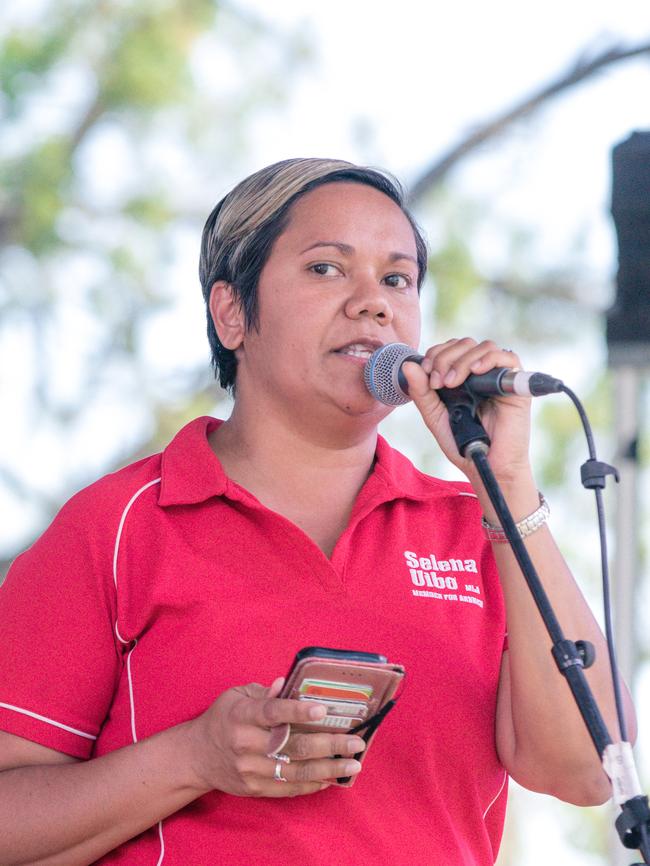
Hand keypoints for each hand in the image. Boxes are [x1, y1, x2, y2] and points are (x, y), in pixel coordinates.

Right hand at [185, 678, 364, 796]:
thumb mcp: (236, 696)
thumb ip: (264, 693)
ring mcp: (250, 769)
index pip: (273, 712)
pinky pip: (288, 788)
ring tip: (353, 764)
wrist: (195, 758)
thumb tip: (286, 684)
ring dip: (328, 768)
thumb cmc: (222, 719)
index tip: (323, 709)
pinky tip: (331, 778)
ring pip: (295, 770)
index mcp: (242, 715)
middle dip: (329, 744)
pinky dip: (311, 784)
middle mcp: (246, 743)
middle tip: (355, 742)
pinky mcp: (254, 788)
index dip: (298, 710)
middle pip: (293, 745)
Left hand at [401, 338, 531, 486]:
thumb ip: (422, 392)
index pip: (450, 348)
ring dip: (462, 361)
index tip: (426, 375)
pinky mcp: (516, 386)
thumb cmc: (462, 444)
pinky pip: (508, 358)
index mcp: (462, 376)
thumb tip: (408, 364)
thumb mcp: (435, 416)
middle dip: (445, 358)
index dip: (436, 354)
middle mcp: (481, 373)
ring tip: (451, 383)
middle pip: (465, 344)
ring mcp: (499, 378)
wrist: (485, 466)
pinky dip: (489, 359)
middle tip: (437, 383)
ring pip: (484, 347)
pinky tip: (474, 372)